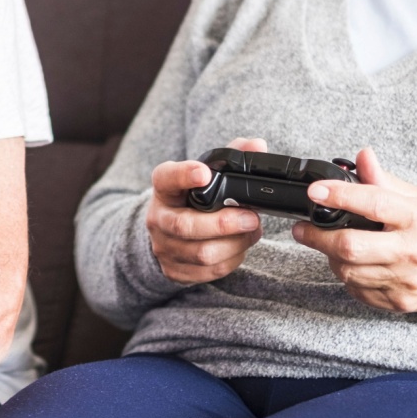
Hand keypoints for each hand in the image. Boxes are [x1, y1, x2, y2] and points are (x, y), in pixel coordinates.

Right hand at [146, 137, 267, 284]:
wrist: (167, 231)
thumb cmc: (193, 198)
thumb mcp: (205, 174)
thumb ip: (232, 156)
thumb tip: (258, 145)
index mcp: (164, 188)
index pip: (167, 178)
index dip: (184, 175)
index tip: (204, 172)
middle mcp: (158, 218)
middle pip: (186, 226)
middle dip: (223, 224)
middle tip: (252, 217)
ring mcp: (164, 247)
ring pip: (202, 253)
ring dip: (235, 244)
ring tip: (252, 231)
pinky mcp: (174, 270)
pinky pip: (208, 271)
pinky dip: (231, 260)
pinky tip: (240, 247)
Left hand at [291, 148, 416, 312]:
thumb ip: (384, 180)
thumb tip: (362, 156)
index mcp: (416, 218)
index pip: (373, 203)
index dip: (339, 196)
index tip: (315, 191)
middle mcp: (411, 251)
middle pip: (351, 247)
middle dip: (317, 237)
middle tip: (301, 229)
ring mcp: (405, 280)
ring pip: (348, 272)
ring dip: (331, 257)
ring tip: (330, 245)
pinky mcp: (399, 302)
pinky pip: (358, 290)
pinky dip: (348, 277)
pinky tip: (354, 265)